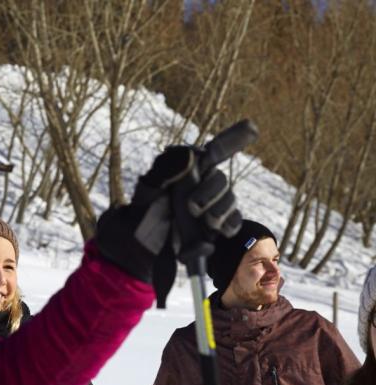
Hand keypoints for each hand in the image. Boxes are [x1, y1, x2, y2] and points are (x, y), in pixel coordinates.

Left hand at [95, 145, 240, 306]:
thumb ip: (164, 170)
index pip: (213, 151)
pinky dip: (229, 225)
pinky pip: (233, 221)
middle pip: (221, 180)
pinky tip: (219, 230)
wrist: (140, 248)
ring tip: (204, 223)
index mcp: (187, 170)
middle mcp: (202, 185)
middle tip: (191, 208)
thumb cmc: (140, 215)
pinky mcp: (215, 228)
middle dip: (210, 193)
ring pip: (229, 201)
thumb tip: (189, 154)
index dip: (233, 139)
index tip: (251, 128)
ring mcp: (210, 206)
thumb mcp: (146, 191)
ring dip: (219, 211)